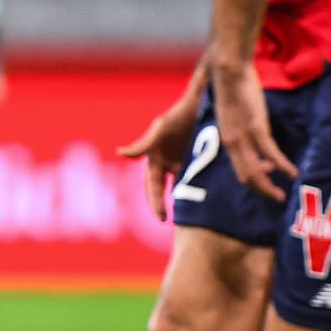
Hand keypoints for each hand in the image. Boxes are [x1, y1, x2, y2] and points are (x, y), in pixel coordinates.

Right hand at [117, 92, 201, 221]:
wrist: (203, 103)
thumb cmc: (179, 115)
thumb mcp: (161, 129)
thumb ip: (143, 143)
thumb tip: (119, 152)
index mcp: (155, 160)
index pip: (153, 188)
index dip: (155, 203)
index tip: (161, 218)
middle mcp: (168, 164)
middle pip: (166, 192)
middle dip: (167, 208)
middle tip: (176, 226)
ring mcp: (184, 163)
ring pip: (183, 188)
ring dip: (186, 202)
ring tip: (195, 220)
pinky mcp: (200, 161)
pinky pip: (200, 181)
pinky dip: (203, 192)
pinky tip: (211, 204)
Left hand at [211, 62, 296, 201]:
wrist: (229, 70)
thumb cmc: (232, 88)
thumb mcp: (233, 113)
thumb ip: (240, 127)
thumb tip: (253, 135)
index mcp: (227, 140)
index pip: (239, 171)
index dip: (254, 181)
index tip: (268, 181)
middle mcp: (232, 143)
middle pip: (246, 177)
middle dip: (262, 191)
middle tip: (277, 198)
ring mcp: (244, 137)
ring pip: (256, 172)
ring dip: (270, 187)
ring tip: (283, 195)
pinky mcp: (256, 128)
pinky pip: (271, 154)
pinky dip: (283, 167)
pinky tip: (294, 174)